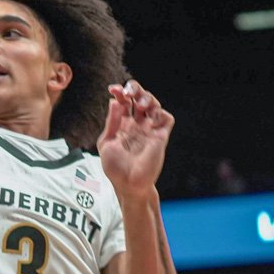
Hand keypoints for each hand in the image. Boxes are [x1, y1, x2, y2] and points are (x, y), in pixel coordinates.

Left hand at [96, 80, 174, 199]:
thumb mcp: (107, 142)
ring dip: (147, 98)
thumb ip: (112, 123)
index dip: (120, 93)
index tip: (112, 89)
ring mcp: (149, 130)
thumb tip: (114, 102)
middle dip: (135, 89)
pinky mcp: (161, 137)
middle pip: (139, 98)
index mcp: (122, 124)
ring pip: (154, 104)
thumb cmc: (115, 167)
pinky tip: (149, 114)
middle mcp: (137, 124)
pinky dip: (160, 112)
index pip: (123, 102)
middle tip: (128, 90)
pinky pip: (166, 118)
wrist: (128, 184)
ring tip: (138, 104)